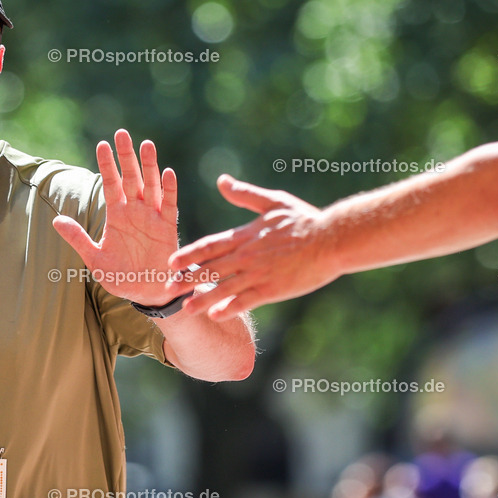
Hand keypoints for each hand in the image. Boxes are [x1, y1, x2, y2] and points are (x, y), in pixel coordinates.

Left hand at [53, 129, 178, 306]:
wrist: (146, 294)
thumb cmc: (121, 277)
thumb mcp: (94, 259)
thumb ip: (78, 238)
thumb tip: (55, 220)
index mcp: (116, 215)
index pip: (110, 183)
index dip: (107, 164)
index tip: (101, 143)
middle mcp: (135, 211)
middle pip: (131, 177)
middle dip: (127, 156)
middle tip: (122, 133)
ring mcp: (152, 217)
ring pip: (150, 185)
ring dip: (149, 165)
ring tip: (146, 144)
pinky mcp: (168, 227)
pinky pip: (169, 205)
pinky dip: (169, 189)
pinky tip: (167, 172)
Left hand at [167, 174, 337, 317]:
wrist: (332, 239)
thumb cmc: (305, 219)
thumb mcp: (273, 201)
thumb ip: (245, 194)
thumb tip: (221, 180)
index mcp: (245, 235)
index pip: (209, 246)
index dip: (188, 255)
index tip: (171, 262)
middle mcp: (247, 255)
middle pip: (210, 269)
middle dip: (186, 280)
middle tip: (165, 288)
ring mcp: (259, 274)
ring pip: (223, 288)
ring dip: (202, 299)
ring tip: (185, 309)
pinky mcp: (273, 289)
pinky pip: (246, 301)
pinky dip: (230, 308)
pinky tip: (216, 316)